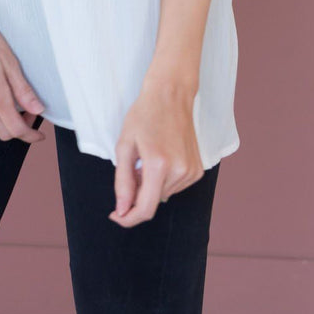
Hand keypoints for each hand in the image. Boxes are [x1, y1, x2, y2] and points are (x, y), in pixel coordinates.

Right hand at [0, 3, 46, 143]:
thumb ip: (23, 90)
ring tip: (10, 113)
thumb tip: (37, 108)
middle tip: (28, 115)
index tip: (38, 133)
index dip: (30, 135)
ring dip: (1, 129)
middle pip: (2, 134)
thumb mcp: (9, 61)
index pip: (16, 128)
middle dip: (19, 131)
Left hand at [108, 81, 203, 227]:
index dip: (128, 218)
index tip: (116, 215)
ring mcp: (191, 171)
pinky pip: (175, 187)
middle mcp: (179, 171)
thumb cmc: (144, 115)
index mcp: (159, 164)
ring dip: (151, 186)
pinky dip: (164, 180)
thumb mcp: (125, 146)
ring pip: (163, 195)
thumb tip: (122, 211)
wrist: (171, 95)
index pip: (145, 209)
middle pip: (153, 202)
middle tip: (133, 168)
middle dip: (137, 194)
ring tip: (147, 159)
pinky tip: (161, 158)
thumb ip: (123, 182)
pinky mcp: (197, 170)